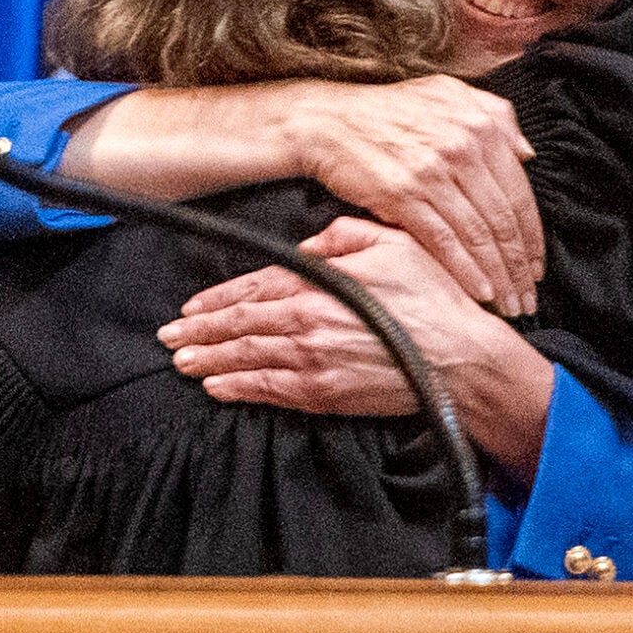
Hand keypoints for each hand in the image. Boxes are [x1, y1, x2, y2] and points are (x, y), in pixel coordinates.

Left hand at [158, 216, 554, 479]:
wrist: (463, 360)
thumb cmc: (434, 301)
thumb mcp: (394, 244)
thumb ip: (345, 236)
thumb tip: (310, 245)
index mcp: (320, 286)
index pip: (254, 289)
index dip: (218, 299)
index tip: (192, 306)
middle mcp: (308, 326)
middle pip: (240, 327)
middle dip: (199, 332)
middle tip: (169, 336)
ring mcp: (314, 364)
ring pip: (247, 361)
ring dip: (210, 361)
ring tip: (182, 362)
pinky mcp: (327, 395)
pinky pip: (271, 392)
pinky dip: (240, 389)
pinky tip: (219, 388)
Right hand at [285, 76, 543, 313]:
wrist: (327, 121)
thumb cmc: (386, 110)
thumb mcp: (447, 93)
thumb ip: (494, 115)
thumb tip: (526, 152)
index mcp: (480, 125)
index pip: (519, 192)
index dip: (532, 236)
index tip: (536, 266)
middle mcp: (462, 148)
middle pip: (503, 220)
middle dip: (519, 266)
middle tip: (527, 297)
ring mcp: (432, 172)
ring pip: (478, 235)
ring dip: (498, 276)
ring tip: (508, 302)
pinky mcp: (402, 195)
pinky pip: (443, 240)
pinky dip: (465, 270)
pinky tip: (479, 291)